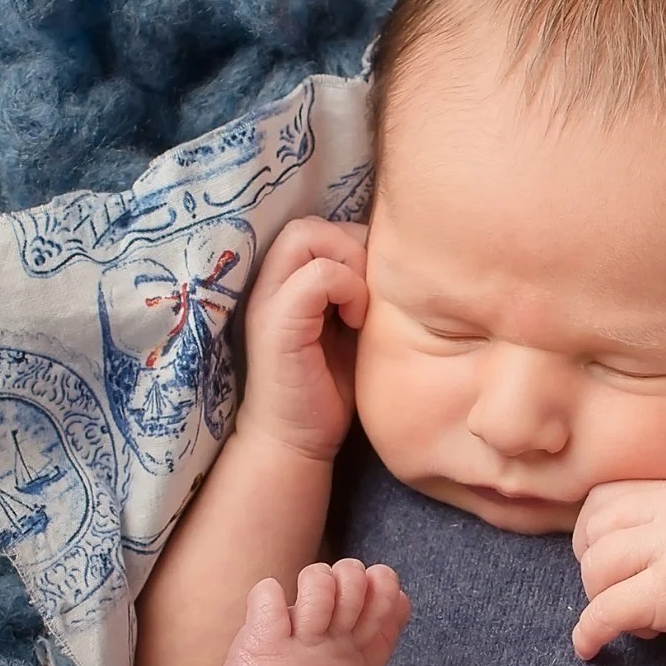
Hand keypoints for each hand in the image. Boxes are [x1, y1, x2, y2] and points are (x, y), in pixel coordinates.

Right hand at [238, 217, 367, 461]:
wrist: (295, 441)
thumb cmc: (326, 390)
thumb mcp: (350, 328)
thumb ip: (358, 290)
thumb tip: (397, 259)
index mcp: (284, 283)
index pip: (316, 227)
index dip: (351, 245)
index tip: (370, 290)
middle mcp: (269, 284)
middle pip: (309, 223)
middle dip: (351, 248)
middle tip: (368, 295)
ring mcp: (268, 301)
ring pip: (308, 235)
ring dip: (349, 265)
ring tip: (360, 309)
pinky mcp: (277, 324)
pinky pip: (319, 275)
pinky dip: (347, 290)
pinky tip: (356, 323)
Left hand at [569, 481, 665, 665]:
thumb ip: (645, 524)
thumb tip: (578, 539)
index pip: (600, 499)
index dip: (591, 538)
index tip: (611, 569)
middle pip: (592, 533)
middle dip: (596, 573)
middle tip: (628, 598)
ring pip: (595, 570)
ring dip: (604, 602)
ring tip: (644, 618)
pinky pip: (607, 610)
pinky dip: (591, 633)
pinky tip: (592, 648)